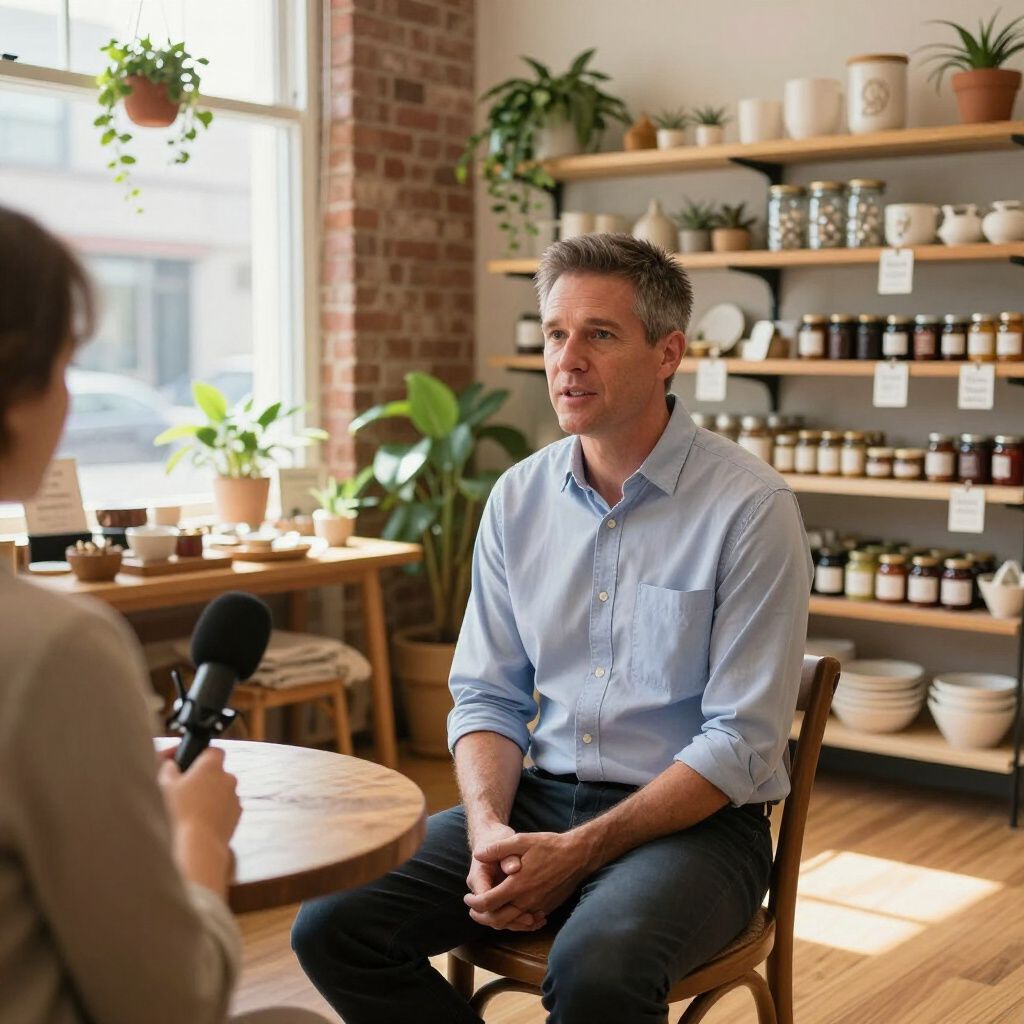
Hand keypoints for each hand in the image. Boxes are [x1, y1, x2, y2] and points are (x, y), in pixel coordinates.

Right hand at [158, 745, 240, 847]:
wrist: (200, 842)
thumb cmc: (181, 812)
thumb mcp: (166, 785)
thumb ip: (168, 767)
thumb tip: (171, 763)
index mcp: (212, 765)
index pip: (213, 750)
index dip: (201, 755)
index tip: (189, 764)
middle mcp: (228, 777)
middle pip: (217, 772)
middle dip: (204, 778)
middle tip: (187, 790)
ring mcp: (235, 795)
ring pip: (222, 790)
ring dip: (210, 795)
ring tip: (192, 809)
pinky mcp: (237, 813)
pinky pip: (226, 806)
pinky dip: (216, 809)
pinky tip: (202, 819)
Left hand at [464, 831, 583, 928]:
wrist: (577, 855)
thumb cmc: (549, 846)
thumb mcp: (521, 840)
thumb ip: (497, 849)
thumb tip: (478, 855)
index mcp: (517, 885)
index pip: (488, 903)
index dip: (474, 903)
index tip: (468, 898)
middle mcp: (526, 901)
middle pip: (498, 920)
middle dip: (482, 917)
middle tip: (473, 910)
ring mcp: (538, 907)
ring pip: (512, 924)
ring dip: (497, 921)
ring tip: (489, 912)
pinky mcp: (546, 908)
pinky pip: (527, 922)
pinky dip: (515, 921)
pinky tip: (511, 913)